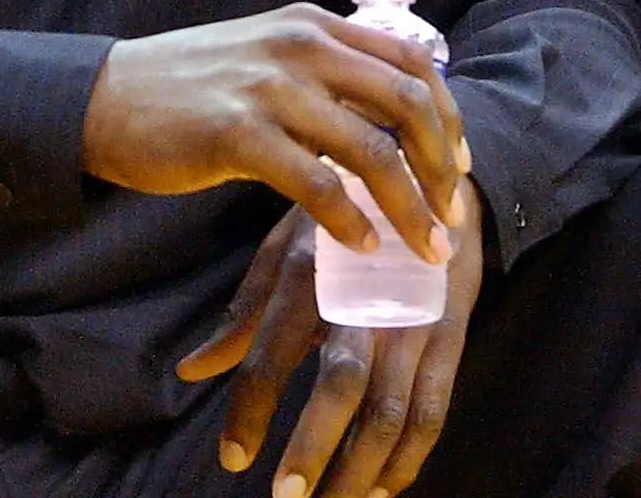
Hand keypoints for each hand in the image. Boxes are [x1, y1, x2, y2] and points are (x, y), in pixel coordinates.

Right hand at [81, 4, 466, 264]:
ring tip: (422, 246)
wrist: (106, 97)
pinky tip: (360, 245)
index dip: (448, 115)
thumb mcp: (266, 58)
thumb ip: (323, 76)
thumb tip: (384, 123)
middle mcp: (301, 45)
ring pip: (370, 148)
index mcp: (315, 26)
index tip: (458, 164)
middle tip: (450, 215)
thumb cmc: (190, 88)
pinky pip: (316, 183)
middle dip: (441, 165)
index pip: (411, 61)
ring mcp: (270, 87)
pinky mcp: (237, 132)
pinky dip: (349, 221)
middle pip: (406, 101)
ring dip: (409, 205)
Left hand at [177, 179, 484, 497]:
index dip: (252, 410)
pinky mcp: (450, 334)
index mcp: (312, 274)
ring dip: (360, 469)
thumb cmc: (342, 220)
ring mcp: (413, 318)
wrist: (429, 175)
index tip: (233, 460)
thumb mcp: (287, 249)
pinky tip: (381, 489)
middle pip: (342, 386)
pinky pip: (433, 410)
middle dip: (313, 448)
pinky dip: (408, 458)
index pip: (274, 352)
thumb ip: (244, 314)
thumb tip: (190, 371)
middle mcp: (364, 299)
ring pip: (391, 410)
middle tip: (285, 497)